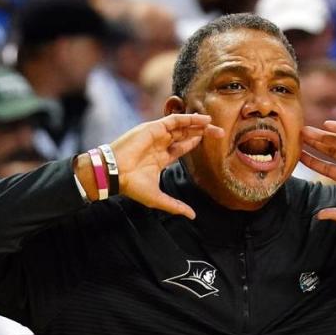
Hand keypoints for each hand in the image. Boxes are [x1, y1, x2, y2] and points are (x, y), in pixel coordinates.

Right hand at [75, 114, 222, 218]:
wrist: (115, 174)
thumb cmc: (131, 186)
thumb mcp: (158, 198)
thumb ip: (176, 206)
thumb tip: (192, 216)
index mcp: (160, 158)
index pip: (181, 147)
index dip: (194, 143)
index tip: (210, 142)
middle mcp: (159, 144)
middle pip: (184, 134)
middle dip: (202, 132)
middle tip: (220, 133)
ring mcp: (156, 135)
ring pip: (181, 126)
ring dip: (197, 123)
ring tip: (214, 124)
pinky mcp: (153, 128)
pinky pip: (174, 120)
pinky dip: (188, 118)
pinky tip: (202, 120)